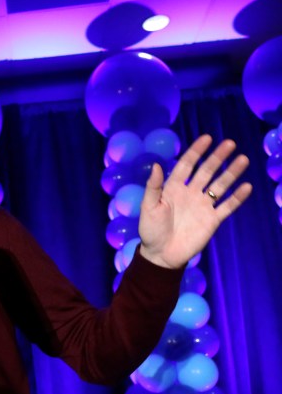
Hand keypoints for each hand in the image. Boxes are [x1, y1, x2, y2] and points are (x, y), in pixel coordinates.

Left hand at [138, 134, 252, 268]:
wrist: (161, 254)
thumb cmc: (150, 230)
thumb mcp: (148, 207)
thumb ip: (153, 187)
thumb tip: (156, 165)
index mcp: (173, 188)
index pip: (186, 165)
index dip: (196, 152)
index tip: (207, 138)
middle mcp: (190, 193)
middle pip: (206, 171)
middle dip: (217, 158)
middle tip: (230, 143)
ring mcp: (203, 206)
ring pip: (220, 186)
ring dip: (231, 173)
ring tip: (242, 159)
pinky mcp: (212, 220)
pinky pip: (227, 206)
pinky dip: (236, 198)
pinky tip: (246, 187)